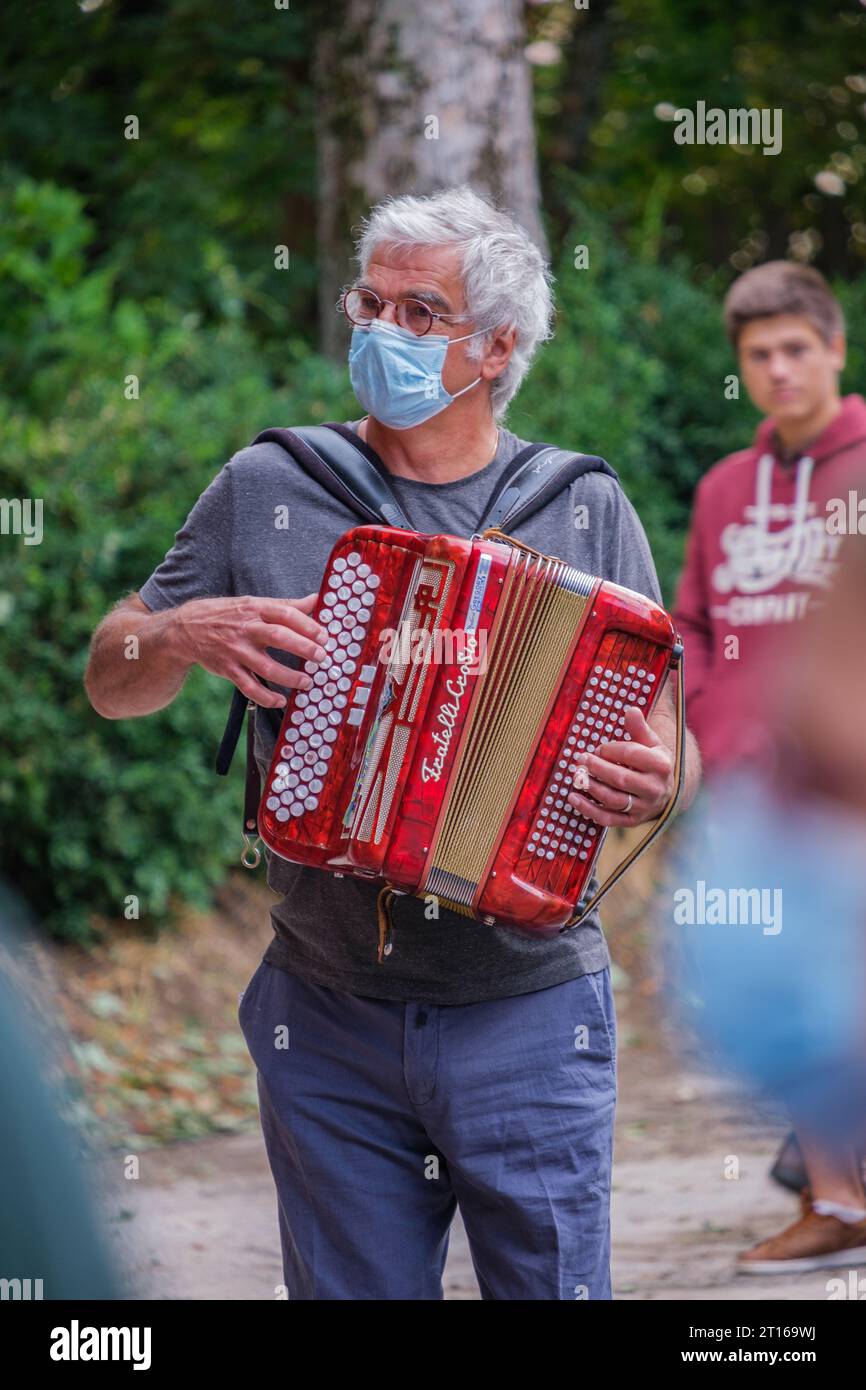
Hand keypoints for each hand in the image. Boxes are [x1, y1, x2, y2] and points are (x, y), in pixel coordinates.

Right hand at [170, 593, 327, 708]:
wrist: (185, 629)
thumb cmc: (226, 615)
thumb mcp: (253, 603)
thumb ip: (285, 605)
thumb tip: (317, 599)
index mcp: (255, 609)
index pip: (285, 614)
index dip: (307, 625)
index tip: (324, 636)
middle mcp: (246, 629)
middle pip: (278, 637)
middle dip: (303, 648)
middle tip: (321, 658)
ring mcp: (235, 650)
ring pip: (266, 667)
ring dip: (289, 677)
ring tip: (307, 682)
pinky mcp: (227, 669)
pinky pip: (248, 687)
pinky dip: (265, 697)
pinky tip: (280, 700)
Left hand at [566, 705, 674, 826]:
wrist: (665, 791)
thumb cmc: (652, 761)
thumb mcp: (651, 743)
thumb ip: (639, 728)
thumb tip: (631, 710)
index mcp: (661, 765)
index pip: (632, 755)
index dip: (611, 750)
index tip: (599, 748)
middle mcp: (655, 788)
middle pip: (621, 778)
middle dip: (598, 768)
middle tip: (581, 759)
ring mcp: (644, 807)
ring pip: (614, 800)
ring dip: (591, 788)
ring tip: (577, 776)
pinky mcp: (632, 821)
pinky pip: (608, 819)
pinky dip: (589, 810)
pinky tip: (574, 798)